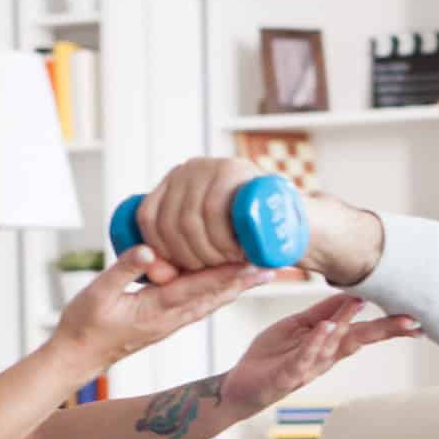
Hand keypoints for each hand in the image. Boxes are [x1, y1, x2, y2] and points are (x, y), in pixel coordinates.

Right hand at [50, 246, 275, 377]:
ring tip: (261, 273)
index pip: (200, 287)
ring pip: (211, 301)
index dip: (229, 273)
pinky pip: (199, 305)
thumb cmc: (83, 325)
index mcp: (157, 309)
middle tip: (274, 265)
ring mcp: (170, 322)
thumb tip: (151, 250)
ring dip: (236, 287)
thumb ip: (124, 269)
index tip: (254, 261)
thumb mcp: (97, 293)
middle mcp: (170, 318)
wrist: (78, 357)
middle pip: (215, 296)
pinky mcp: (165, 322)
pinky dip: (219, 293)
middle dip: (244, 280)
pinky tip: (230, 285)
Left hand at [136, 159, 384, 285]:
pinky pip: (212, 209)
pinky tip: (235, 251)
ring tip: (227, 260)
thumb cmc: (244, 238)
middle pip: (169, 221)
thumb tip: (152, 273)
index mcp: (173, 182)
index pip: (147, 217)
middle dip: (188, 257)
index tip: (178, 271)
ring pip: (189, 219)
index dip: (158, 251)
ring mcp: (212, 165)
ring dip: (207, 251)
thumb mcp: (203, 245)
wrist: (291, 221)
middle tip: (212, 269)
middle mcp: (189, 168)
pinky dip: (220, 238)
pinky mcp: (237, 170)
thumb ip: (177, 256)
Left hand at [220, 294, 420, 413]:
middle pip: (358, 340)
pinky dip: (316, 343)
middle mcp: (324, 357)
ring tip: (360, 305)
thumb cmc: (271, 356)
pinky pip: (304, 358)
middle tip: (411, 322)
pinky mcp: (287, 375)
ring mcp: (307, 367)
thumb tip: (352, 294)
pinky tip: (326, 327)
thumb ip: (323, 311)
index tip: (416, 317)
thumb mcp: (298, 326)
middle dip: (384, 331)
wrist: (241, 384)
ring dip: (346, 325)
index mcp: (329, 344)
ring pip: (332, 346)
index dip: (389, 325)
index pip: (364, 331)